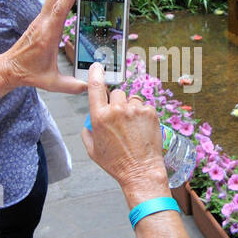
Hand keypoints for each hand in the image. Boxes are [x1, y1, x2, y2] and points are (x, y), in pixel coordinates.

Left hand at [0, 0, 93, 95]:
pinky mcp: (40, 21)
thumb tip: (90, 85)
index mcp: (47, 34)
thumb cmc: (29, 74)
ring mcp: (40, 20)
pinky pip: (52, 1)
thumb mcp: (52, 83)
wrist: (9, 69)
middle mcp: (42, 23)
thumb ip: (73, 86)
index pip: (60, 7)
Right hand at [81, 62, 167, 193]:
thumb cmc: (117, 163)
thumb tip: (89, 122)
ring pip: (131, 99)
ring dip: (131, 108)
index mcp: (100, 117)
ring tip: (133, 127)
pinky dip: (143, 114)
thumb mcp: (93, 150)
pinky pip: (144, 106)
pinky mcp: (150, 112)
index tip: (97, 66)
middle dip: (117, 103)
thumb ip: (88, 131)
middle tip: (121, 120)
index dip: (95, 73)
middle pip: (116, 93)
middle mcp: (117, 110)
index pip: (95, 87)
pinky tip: (142, 129)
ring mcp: (135, 110)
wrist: (141, 171)